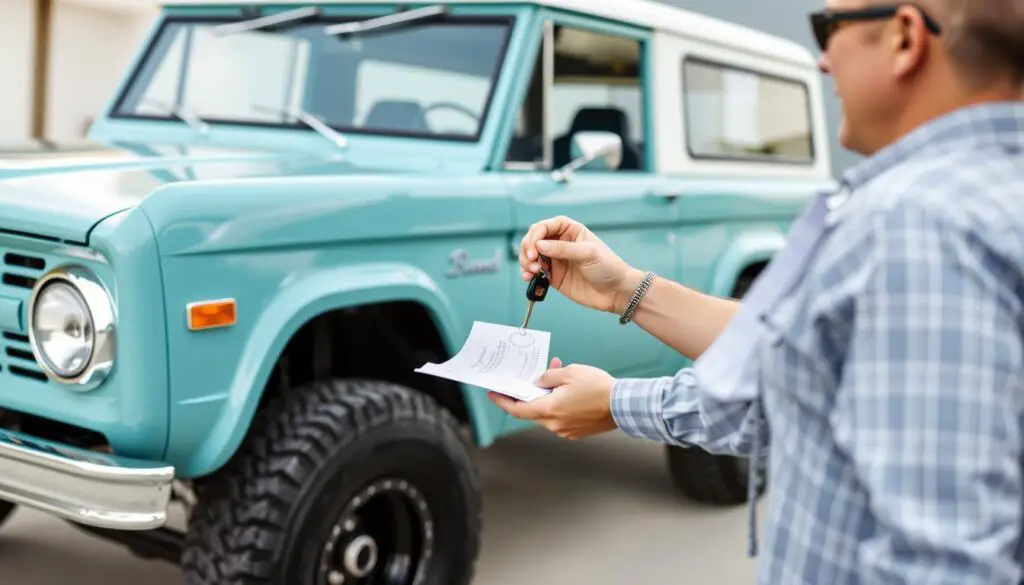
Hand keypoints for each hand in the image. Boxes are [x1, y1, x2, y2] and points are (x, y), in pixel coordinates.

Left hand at [487, 358, 617, 439]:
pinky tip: (566, 391)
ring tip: (555, 378)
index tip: (493, 394)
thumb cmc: (598, 388)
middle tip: (529, 378)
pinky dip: (558, 405)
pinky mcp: (576, 432)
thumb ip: (547, 376)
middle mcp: (554, 425)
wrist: (624, 405)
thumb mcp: (569, 372)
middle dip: (529, 393)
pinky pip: (560, 418)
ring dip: (546, 397)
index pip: (517, 409)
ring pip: (547, 413)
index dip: (503, 401)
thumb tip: (538, 382)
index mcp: (549, 410)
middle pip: (532, 411)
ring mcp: (566, 431)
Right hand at [519, 215, 642, 313]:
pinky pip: (534, 272)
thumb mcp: (588, 254)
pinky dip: (527, 274)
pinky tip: (528, 278)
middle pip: (534, 239)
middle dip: (528, 248)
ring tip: (531, 271)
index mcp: (570, 231)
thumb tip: (540, 245)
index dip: (537, 234)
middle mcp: (560, 243)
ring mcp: (556, 260)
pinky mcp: (553, 277)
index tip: (535, 248)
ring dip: (525, 262)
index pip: (545, 226)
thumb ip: (563, 248)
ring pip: (531, 256)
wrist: (617, 292)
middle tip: (532, 261)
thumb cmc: (609, 267)